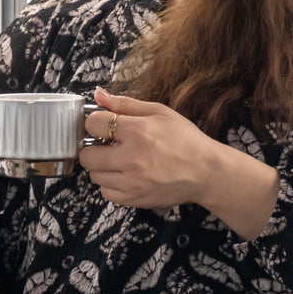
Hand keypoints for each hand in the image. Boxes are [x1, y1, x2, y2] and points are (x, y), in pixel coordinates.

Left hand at [80, 87, 220, 210]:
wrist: (205, 171)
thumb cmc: (184, 139)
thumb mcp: (159, 112)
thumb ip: (125, 104)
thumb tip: (98, 95)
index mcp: (138, 131)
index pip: (93, 124)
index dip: (96, 123)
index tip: (103, 126)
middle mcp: (131, 158)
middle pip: (87, 155)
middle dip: (94, 148)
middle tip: (108, 146)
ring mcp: (131, 182)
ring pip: (95, 176)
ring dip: (103, 167)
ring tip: (121, 162)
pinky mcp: (133, 199)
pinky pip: (106, 192)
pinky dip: (111, 184)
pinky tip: (126, 176)